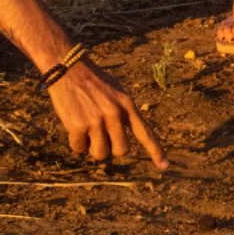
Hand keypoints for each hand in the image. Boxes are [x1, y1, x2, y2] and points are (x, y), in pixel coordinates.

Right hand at [49, 58, 166, 167]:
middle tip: (101, 134)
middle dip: (111, 147)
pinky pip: (78, 149)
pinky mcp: (78, 126)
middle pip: (121, 151)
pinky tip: (73, 125)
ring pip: (100, 154)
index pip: (145, 133)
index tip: (164, 166)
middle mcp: (115, 114)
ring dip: (92, 148)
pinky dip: (76, 142)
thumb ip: (124, 113)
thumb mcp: (117, 92)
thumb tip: (125, 140)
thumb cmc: (94, 81)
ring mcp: (97, 121)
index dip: (155, 151)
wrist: (69, 68)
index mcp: (127, 105)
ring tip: (87, 129)